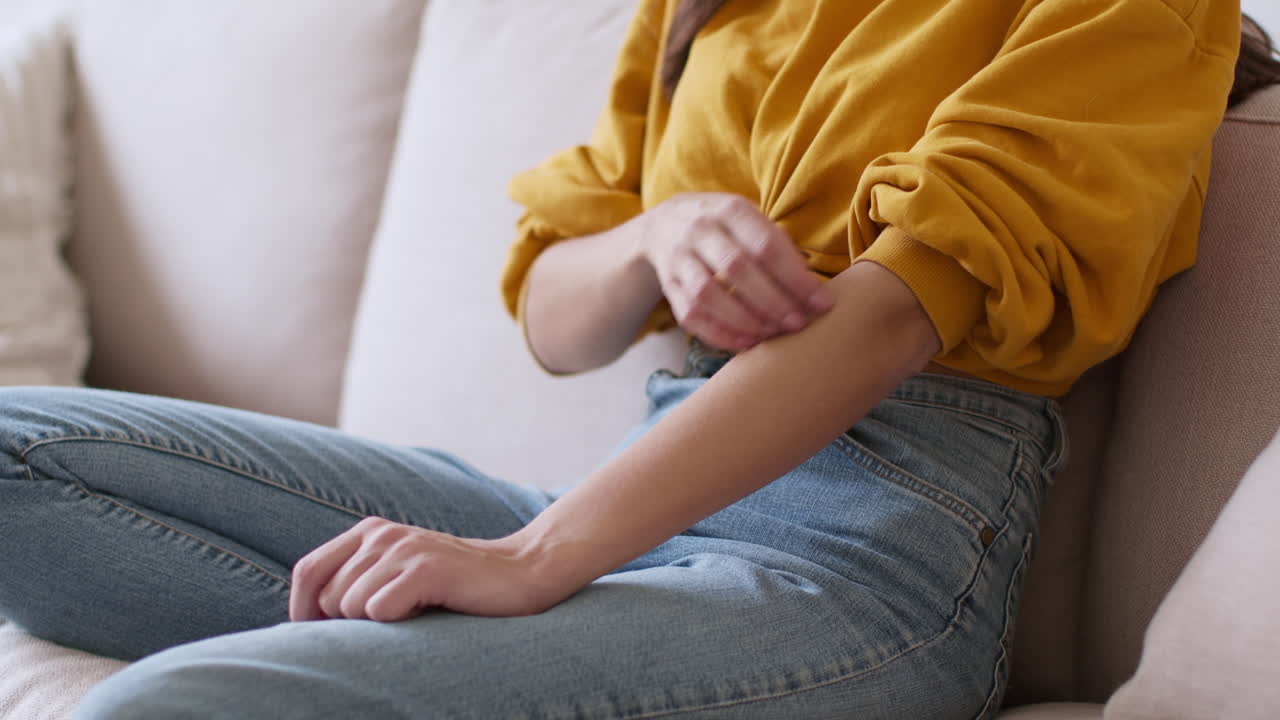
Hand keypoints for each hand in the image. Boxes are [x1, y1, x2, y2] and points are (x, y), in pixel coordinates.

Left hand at [289, 517, 565, 622]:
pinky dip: (398, 622)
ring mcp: (405, 548)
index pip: (306, 572)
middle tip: (394, 618)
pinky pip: (380, 611)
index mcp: (369, 532)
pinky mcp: (426, 568)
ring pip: (351, 607)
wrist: (520, 573)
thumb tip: (306, 619)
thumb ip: (357, 581)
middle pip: (327, 597)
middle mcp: (381, 534)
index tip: (325, 636)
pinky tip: (427, 610)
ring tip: (416, 610)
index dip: (303, 611)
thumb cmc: (454, 585)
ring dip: (379, 622)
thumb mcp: (398, 573)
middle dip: (350, 622)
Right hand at [640, 193, 833, 350]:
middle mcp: (699, 229)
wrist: (664, 224)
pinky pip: (690, 315)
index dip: (796, 278)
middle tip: (797, 324)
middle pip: (737, 269)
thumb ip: (779, 248)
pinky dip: (719, 333)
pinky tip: (745, 343)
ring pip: (708, 294)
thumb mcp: (750, 221)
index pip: (766, 246)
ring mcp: (678, 257)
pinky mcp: (668, 284)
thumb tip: (815, 291)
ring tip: (772, 334)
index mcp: (730, 209)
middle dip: (772, 302)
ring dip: (745, 320)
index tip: (821, 303)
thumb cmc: (725, 228)